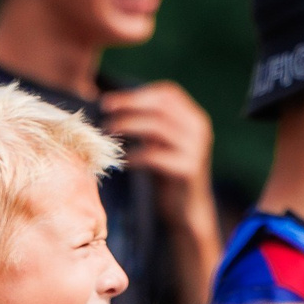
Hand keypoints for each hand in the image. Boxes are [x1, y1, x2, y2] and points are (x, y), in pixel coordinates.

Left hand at [99, 82, 218, 230]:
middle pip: (162, 105)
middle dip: (130, 104)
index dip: (138, 93)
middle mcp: (199, 129)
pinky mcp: (188, 169)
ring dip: (128, 125)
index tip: (109, 100)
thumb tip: (113, 104)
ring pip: (158, 127)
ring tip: (107, 131)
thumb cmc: (167, 174)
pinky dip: (135, 155)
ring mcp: (196, 149)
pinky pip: (156, 156)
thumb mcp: (161, 143)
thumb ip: (149, 124)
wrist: (187, 210)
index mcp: (194, 118)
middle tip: (104, 109)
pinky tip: (123, 160)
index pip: (168, 93)